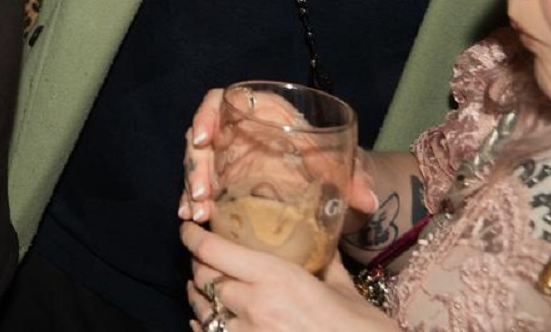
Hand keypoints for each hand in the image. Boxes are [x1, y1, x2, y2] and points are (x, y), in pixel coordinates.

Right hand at [179, 89, 376, 225]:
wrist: (340, 189)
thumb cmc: (339, 163)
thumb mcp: (347, 165)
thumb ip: (356, 178)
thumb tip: (367, 200)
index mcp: (264, 112)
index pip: (223, 100)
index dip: (206, 115)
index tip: (204, 140)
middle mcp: (240, 130)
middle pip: (203, 136)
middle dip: (196, 165)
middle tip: (202, 195)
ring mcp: (230, 157)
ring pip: (199, 163)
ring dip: (192, 187)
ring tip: (196, 213)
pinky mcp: (227, 182)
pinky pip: (203, 186)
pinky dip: (194, 201)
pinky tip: (193, 218)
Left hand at [181, 222, 392, 331]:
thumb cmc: (363, 330)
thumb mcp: (344, 290)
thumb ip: (325, 264)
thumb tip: (321, 242)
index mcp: (276, 278)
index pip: (214, 251)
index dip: (193, 237)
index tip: (188, 228)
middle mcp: (254, 306)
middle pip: (204, 279)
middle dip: (198, 266)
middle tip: (200, 258)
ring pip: (204, 312)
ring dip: (198, 298)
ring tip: (197, 289)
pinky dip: (203, 328)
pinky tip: (204, 324)